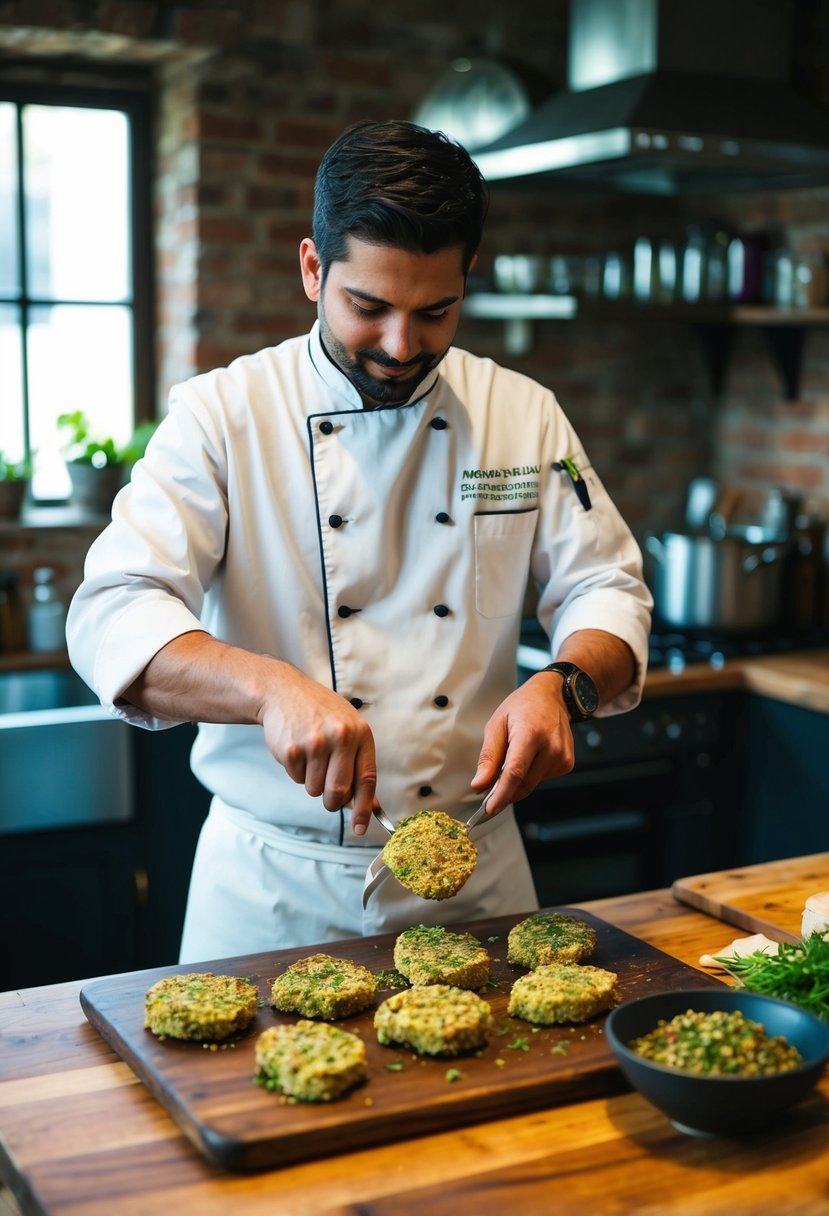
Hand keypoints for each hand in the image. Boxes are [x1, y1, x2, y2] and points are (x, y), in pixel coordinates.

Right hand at [257, 663, 378, 833]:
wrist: (284, 692)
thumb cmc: (321, 714)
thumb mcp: (349, 729)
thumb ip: (360, 765)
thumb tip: (372, 804)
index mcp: (360, 734)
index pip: (367, 780)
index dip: (365, 808)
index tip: (361, 828)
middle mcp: (341, 738)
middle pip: (338, 792)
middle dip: (332, 802)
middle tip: (327, 796)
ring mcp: (315, 743)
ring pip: (314, 789)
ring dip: (312, 781)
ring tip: (311, 755)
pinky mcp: (292, 750)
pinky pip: (296, 778)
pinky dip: (297, 771)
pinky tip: (298, 748)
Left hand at [470, 673, 574, 815]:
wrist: (552, 696)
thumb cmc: (522, 707)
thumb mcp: (497, 724)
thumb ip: (488, 757)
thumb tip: (479, 784)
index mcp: (530, 734)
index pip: (515, 773)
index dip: (501, 795)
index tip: (489, 810)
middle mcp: (551, 747)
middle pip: (523, 783)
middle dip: (504, 791)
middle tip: (489, 789)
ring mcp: (562, 756)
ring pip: (532, 784)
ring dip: (518, 781)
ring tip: (514, 757)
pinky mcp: (567, 763)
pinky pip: (542, 779)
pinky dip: (531, 775)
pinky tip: (531, 756)